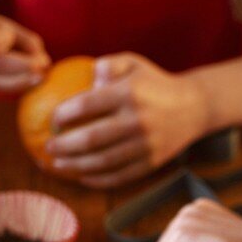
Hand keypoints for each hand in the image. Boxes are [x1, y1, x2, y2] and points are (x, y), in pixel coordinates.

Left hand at [45, 53, 205, 187]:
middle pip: (91, 139)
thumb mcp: (133, 63)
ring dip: (75, 166)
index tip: (51, 119)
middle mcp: (138, 121)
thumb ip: (107, 64)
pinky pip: (119, 176)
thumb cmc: (154, 83)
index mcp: (130, 94)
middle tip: (47, 146)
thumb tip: (84, 78)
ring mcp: (145, 145)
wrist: (194, 107)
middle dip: (63, 145)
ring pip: (103, 162)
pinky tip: (81, 176)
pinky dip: (97, 179)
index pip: (87, 105)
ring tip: (57, 164)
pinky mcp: (151, 163)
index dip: (64, 114)